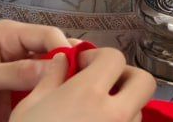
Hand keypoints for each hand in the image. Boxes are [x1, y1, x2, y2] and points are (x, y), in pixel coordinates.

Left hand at [0, 20, 68, 121]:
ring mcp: (22, 72)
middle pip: (55, 53)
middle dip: (68, 67)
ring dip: (62, 83)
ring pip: (53, 73)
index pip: (47, 35)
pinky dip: (51, 98)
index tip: (74, 72)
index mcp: (9, 35)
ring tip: (70, 97)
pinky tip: (57, 106)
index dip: (64, 50)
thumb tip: (51, 68)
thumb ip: (12, 72)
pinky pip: (43, 92)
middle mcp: (20, 50)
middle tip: (78, 85)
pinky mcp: (20, 92)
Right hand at [11, 45, 155, 121]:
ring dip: (123, 108)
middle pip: (143, 82)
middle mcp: (113, 114)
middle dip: (126, 78)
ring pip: (138, 113)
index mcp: (88, 94)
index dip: (99, 56)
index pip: (114, 58)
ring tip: (96, 115)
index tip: (84, 64)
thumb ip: (50, 78)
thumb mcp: (29, 106)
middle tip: (104, 83)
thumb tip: (62, 59)